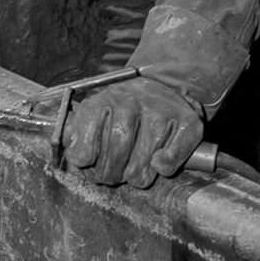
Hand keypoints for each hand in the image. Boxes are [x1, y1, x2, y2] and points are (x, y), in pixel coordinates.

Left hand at [63, 78, 204, 188]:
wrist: (163, 85)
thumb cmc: (124, 108)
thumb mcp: (95, 112)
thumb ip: (77, 134)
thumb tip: (73, 155)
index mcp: (103, 101)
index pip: (84, 150)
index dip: (86, 165)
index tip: (89, 164)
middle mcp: (131, 102)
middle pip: (115, 158)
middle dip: (111, 174)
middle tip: (113, 172)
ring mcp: (159, 111)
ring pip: (141, 168)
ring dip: (136, 176)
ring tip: (134, 167)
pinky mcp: (186, 123)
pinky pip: (169, 163)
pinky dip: (163, 169)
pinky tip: (158, 161)